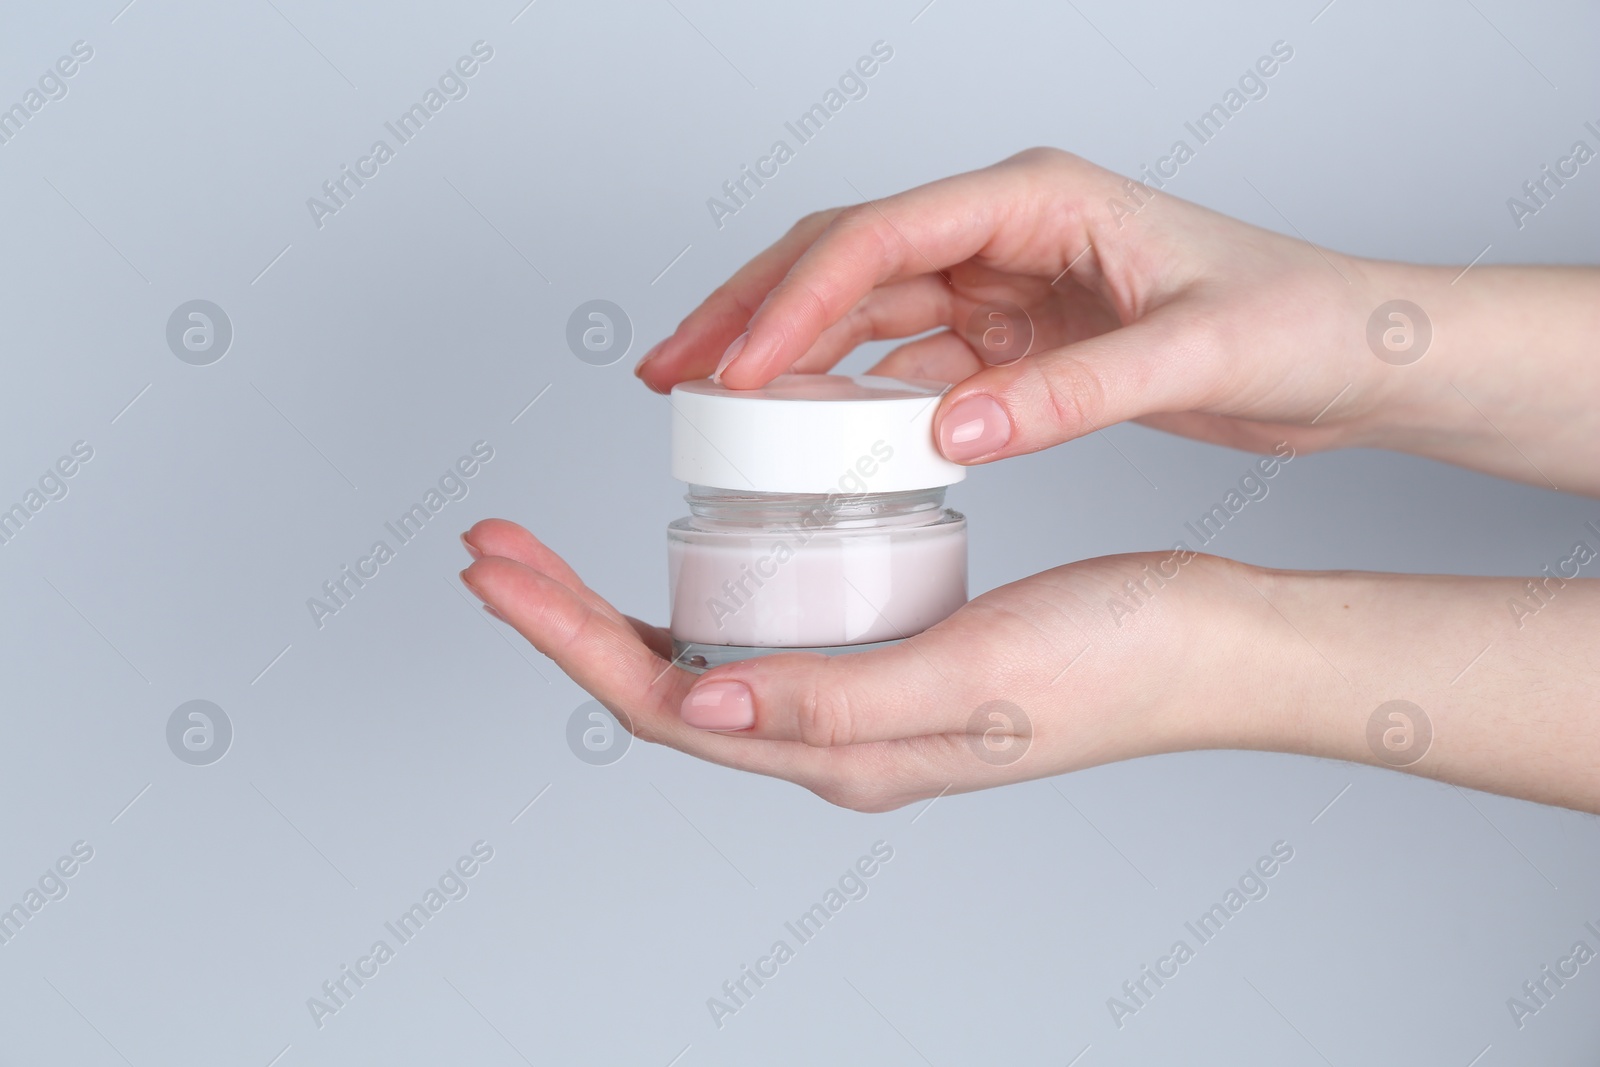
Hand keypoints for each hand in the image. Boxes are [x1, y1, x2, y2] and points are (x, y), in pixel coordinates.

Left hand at [459, 519, 1249, 810]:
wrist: (1212, 644)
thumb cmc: (1117, 659)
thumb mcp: (966, 677)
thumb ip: (829, 702)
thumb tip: (692, 703)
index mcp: (843, 752)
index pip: (662, 700)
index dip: (567, 635)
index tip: (500, 567)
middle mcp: (837, 737)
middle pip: (661, 682)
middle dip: (565, 617)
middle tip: (495, 546)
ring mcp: (863, 699)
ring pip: (704, 659)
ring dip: (616, 609)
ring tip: (554, 555)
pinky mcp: (892, 657)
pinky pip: (767, 635)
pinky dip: (702, 592)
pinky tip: (691, 554)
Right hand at [635, 147, 1404, 462]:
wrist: (1352, 355)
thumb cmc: (1298, 321)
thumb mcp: (1194, 354)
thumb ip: (1068, 396)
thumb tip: (949, 437)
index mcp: (1040, 198)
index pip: (882, 234)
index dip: (795, 299)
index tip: (735, 366)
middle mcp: (1007, 230)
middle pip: (842, 258)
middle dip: (749, 312)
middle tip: (670, 372)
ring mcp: (1004, 283)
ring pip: (860, 309)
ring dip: (782, 355)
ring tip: (708, 403)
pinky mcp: (1014, 338)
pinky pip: (905, 361)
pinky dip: (849, 395)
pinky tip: (805, 433)